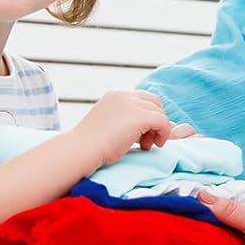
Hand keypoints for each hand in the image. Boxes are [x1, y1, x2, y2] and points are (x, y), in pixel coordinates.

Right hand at [73, 90, 193, 167]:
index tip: (142, 134)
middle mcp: (125, 95)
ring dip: (157, 131)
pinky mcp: (139, 116)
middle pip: (155, 103)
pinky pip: (163, 122)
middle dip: (155, 122)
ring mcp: (132, 104)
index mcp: (116, 95)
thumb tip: (163, 124)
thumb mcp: (115, 125)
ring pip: (160, 113)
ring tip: (144, 145)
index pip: (143, 99)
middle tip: (145, 141)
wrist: (82, 149)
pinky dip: (162, 134)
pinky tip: (149, 146)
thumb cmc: (93, 144)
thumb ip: (132, 120)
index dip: (148, 116)